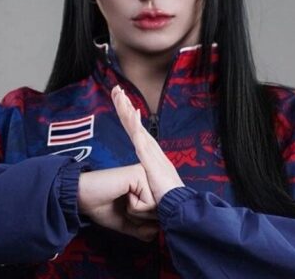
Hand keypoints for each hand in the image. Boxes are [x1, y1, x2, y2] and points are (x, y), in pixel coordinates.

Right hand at [77, 164, 158, 241]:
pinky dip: (135, 208)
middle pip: (161, 210)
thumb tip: (158, 231)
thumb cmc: (103, 207)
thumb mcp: (128, 223)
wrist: (83, 198)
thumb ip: (145, 230)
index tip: (127, 211)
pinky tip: (123, 195)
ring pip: (157, 207)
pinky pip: (149, 203)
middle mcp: (150, 177)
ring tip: (123, 200)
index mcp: (148, 186)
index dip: (144, 220)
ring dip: (138, 213)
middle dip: (142, 218)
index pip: (160, 211)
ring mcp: (146, 173)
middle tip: (124, 206)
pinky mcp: (140, 174)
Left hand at [111, 85, 184, 202]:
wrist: (179, 206)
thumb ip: (147, 177)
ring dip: (126, 108)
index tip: (120, 100)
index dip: (127, 114)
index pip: (135, 129)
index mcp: (150, 152)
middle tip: (116, 88)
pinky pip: (140, 138)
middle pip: (133, 123)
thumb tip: (141, 178)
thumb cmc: (167, 198)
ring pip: (135, 125)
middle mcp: (151, 148)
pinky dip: (135, 123)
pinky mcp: (151, 159)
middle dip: (124, 104)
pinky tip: (131, 110)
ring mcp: (151, 152)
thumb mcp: (152, 184)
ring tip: (119, 93)